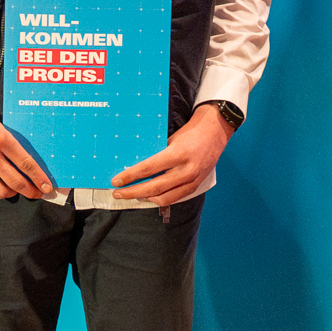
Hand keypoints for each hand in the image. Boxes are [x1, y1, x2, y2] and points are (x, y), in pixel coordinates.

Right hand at [0, 81, 53, 199]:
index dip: (39, 178)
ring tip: (14, 189)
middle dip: (30, 191)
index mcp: (2, 139)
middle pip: (16, 182)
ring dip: (11, 193)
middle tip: (36, 194)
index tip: (47, 188)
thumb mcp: (0, 128)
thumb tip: (28, 166)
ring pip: (0, 191)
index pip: (26, 164)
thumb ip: (12, 146)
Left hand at [111, 103, 233, 205]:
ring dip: (145, 198)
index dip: (130, 177)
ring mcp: (192, 180)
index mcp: (177, 154)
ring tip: (132, 194)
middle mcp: (186, 170)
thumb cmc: (190, 132)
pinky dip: (160, 198)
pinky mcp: (196, 185)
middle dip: (132, 192)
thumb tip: (135, 167)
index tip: (116, 181)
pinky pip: (175, 198)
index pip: (148, 169)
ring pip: (164, 198)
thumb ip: (157, 155)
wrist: (215, 132)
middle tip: (117, 193)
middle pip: (154, 187)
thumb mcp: (170, 140)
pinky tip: (149, 196)